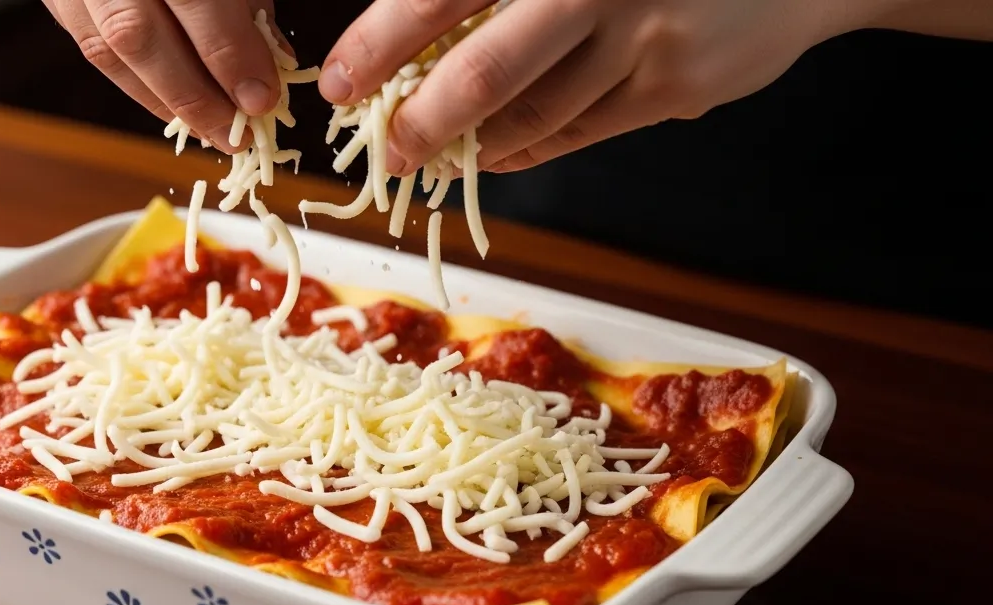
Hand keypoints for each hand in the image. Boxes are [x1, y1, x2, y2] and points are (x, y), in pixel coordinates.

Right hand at [42, 0, 285, 149]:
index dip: (229, 54)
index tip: (262, 99)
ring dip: (164, 102)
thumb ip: (247, 0)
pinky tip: (173, 108)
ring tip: (211, 133)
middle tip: (237, 136)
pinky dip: (138, 85)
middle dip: (193, 96)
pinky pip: (91, 47)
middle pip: (138, 35)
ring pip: (107, 50)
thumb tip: (272, 64)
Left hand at [319, 0, 868, 173]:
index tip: (340, 83)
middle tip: (385, 153)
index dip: (382, 42)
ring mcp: (645, 40)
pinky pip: (579, 132)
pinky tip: (495, 153)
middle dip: (422, 122)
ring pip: (535, 116)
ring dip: (474, 146)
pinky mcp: (675, 87)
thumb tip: (420, 36)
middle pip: (489, 72)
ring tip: (433, 155)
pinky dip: (527, 149)